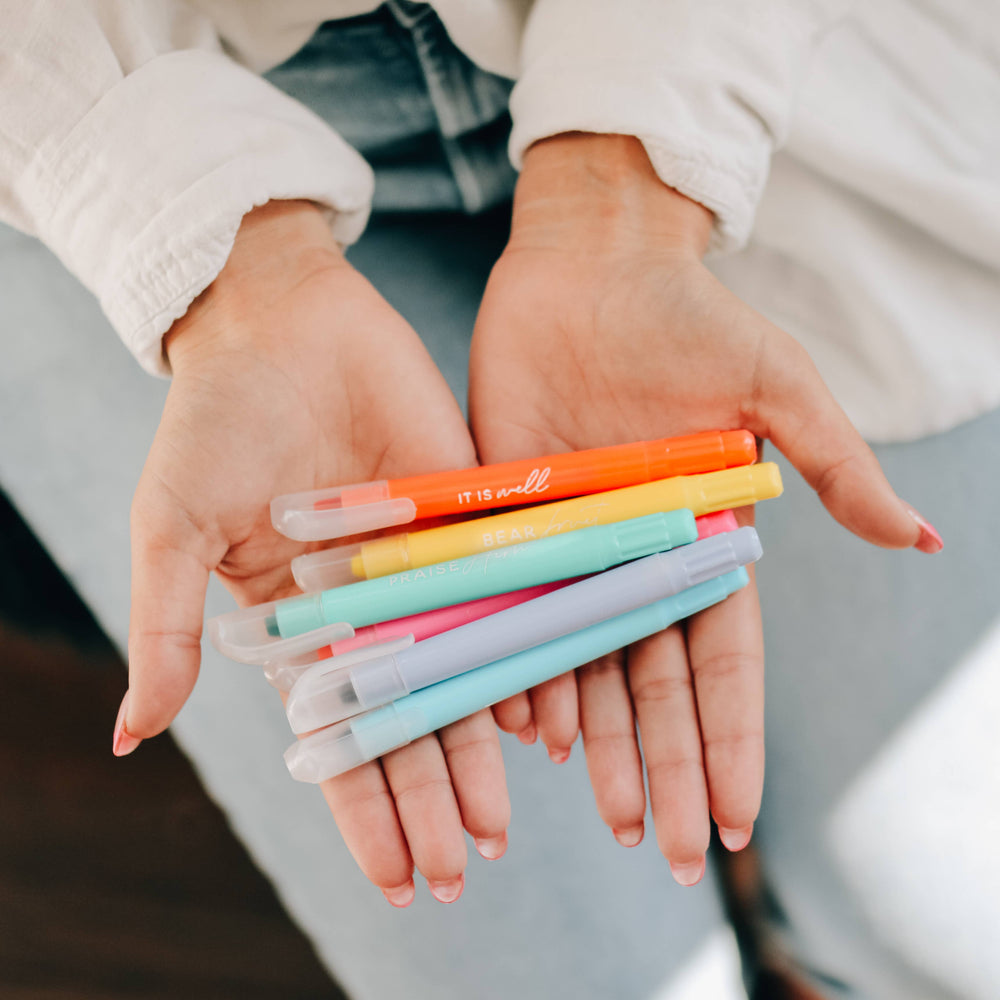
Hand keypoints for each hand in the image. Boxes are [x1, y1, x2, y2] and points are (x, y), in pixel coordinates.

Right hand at [122, 201, 507, 904]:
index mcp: (301, 627)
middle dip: (430, 796)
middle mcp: (370, 608)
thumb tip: (130, 736)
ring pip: (461, 671)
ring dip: (478, 746)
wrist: (281, 324)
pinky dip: (520, 648)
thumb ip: (165, 630)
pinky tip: (537, 708)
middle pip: (407, 719)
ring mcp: (423, 566)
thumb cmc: (215, 423)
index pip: (337, 737)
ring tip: (498, 821)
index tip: (396, 877)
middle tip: (460, 867)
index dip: (364, 809)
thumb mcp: (173, 528)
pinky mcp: (468, 514)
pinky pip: (501, 592)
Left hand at [469, 135, 939, 883]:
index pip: (724, 663)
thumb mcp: (776, 387)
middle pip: (653, 682)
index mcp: (707, 541)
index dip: (728, 740)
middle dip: (660, 765)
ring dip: (593, 738)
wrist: (591, 263)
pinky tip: (522, 725)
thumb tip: (920, 540)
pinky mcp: (513, 520)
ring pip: (584, 661)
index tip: (732, 818)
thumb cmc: (688, 317)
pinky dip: (519, 666)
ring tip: (598, 809)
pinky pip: (515, 609)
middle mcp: (639, 557)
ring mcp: (575, 546)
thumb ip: (835, 467)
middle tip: (659, 848)